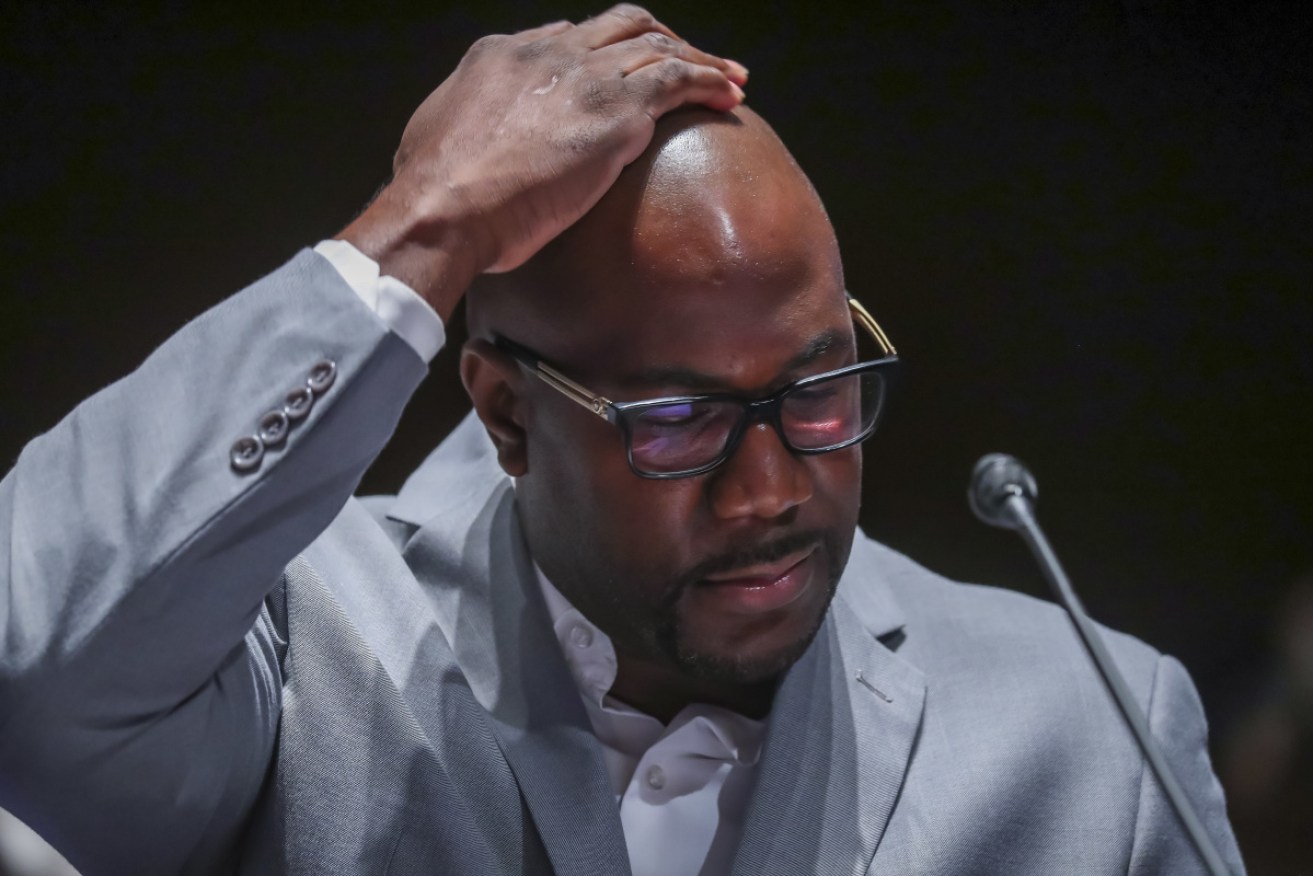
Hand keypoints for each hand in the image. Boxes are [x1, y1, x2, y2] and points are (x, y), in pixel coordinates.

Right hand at [338, 5, 747, 318]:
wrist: (446, 210)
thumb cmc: (433, 193)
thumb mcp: (436, 134)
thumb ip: (468, 122)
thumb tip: (477, 140)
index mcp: (504, 53)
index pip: (569, 35)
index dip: (605, 52)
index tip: (625, 73)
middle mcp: (549, 51)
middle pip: (621, 25)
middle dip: (662, 38)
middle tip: (692, 61)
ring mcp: (587, 78)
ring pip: (659, 46)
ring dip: (700, 59)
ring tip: (730, 78)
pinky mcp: (618, 113)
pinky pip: (679, 80)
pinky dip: (710, 82)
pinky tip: (730, 96)